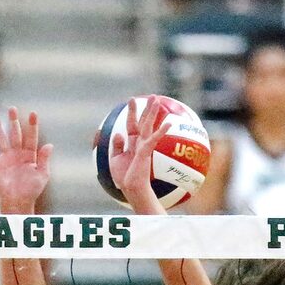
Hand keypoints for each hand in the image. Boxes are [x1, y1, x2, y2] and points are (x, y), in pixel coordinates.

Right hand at [0, 107, 52, 213]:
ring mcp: (6, 159)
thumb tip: (49, 145)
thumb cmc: (32, 190)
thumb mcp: (42, 175)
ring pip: (1, 140)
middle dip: (13, 122)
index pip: (31, 137)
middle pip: (15, 134)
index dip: (32, 126)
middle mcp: (17, 154)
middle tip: (12, 109)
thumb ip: (44, 160)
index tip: (33, 113)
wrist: (18, 202)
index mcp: (30, 155)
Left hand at [109, 96, 169, 210]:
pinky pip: (153, 140)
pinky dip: (160, 132)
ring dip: (152, 113)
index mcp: (133, 144)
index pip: (133, 124)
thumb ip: (118, 146)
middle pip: (144, 122)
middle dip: (147, 108)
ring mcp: (143, 146)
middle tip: (153, 96)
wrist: (130, 188)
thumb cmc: (124, 177)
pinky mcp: (145, 152)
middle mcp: (140, 143)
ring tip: (157, 101)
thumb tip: (118, 133)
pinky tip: (168, 124)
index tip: (132, 100)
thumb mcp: (116, 159)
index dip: (132, 112)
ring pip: (148, 126)